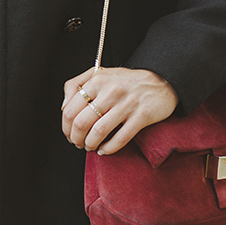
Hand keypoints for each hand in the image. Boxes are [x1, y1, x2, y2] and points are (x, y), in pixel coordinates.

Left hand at [62, 67, 178, 154]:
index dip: (66, 127)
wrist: (162, 80)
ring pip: (98, 132)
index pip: (70, 110)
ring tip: (90, 146)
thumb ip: (76, 85)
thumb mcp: (99, 75)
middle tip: (78, 143)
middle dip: (76, 138)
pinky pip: (120, 138)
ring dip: (90, 144)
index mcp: (97, 81)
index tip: (69, 134)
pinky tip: (104, 150)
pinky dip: (108, 148)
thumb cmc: (125, 82)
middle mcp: (111, 91)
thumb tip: (63, 107)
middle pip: (81, 123)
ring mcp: (127, 103)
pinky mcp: (142, 115)